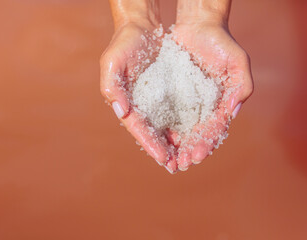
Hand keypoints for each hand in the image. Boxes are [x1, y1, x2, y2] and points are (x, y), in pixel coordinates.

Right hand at [100, 1, 176, 172]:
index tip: (163, 159)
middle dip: (164, 151)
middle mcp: (140, 106)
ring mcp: (154, 101)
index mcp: (126, 103)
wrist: (141, 29)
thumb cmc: (124, 44)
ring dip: (174, 143)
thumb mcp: (113, 61)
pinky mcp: (167, 93)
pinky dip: (182, 125)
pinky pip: (175, 112)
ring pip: (164, 127)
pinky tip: (193, 136)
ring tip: (187, 158)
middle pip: (152, 133)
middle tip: (177, 167)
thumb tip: (121, 112)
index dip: (151, 145)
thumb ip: (113, 86)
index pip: (139, 129)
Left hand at [172, 0, 253, 170]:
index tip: (198, 155)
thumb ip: (241, 87)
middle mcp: (205, 106)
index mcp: (222, 104)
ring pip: (182, 128)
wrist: (198, 27)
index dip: (207, 143)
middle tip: (182, 164)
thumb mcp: (238, 62)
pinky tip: (159, 139)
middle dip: (191, 150)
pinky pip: (168, 114)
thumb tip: (232, 112)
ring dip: (177, 145)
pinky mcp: (174, 95)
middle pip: (198, 134)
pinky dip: (165, 128)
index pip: (215, 129)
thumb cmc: (221, 43)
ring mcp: (189, 102)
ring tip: (170, 160)